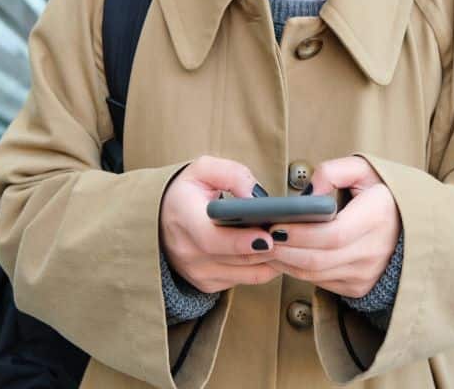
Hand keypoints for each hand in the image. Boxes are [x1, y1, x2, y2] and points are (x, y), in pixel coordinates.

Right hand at [159, 156, 280, 292]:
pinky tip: (274, 250)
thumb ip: (231, 174)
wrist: (160, 220)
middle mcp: (187, 251)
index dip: (241, 241)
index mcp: (183, 218)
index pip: (211, 238)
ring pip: (246, 272)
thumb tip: (256, 196)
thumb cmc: (186, 193)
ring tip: (289, 240)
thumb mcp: (203, 170)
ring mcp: (197, 271)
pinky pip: (245, 279)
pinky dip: (263, 266)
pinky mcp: (207, 283)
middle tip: (293, 235)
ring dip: (271, 258)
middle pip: (237, 257)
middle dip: (269, 247)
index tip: (266, 236)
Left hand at [267, 156, 400, 297]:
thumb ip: (334, 171)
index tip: (275, 225)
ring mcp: (366, 273)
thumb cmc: (381, 195)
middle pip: (318, 259)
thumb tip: (307, 195)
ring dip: (285, 262)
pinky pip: (320, 281)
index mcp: (377, 218)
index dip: (301, 234)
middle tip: (259, 237)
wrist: (410, 227)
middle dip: (283, 250)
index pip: (333, 234)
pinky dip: (296, 270)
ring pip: (315, 274)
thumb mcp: (364, 170)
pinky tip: (282, 255)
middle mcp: (374, 251)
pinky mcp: (357, 286)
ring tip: (264, 246)